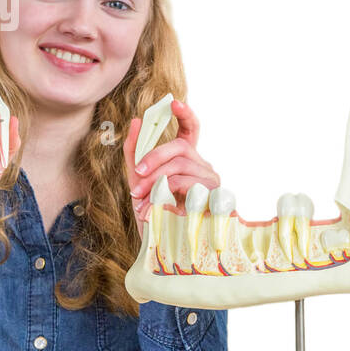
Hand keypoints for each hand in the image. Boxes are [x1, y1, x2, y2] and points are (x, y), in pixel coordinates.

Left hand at [123, 98, 219, 223]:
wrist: (164, 247)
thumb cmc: (155, 213)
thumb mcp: (138, 182)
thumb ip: (135, 152)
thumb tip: (137, 120)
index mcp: (187, 160)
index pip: (191, 130)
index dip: (185, 114)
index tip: (172, 103)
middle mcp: (202, 166)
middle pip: (180, 147)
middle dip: (154, 158)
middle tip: (136, 176)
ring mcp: (211, 182)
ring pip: (181, 166)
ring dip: (154, 180)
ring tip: (139, 199)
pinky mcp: (215, 197)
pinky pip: (187, 185)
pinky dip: (165, 194)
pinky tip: (154, 207)